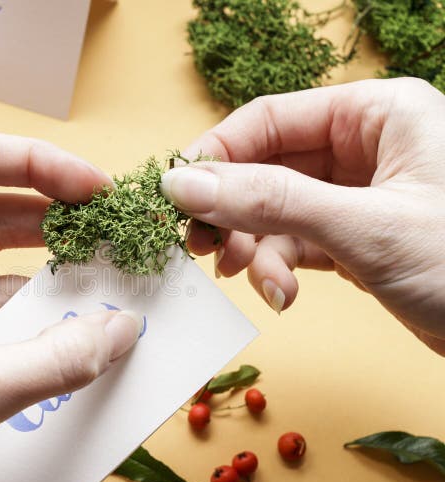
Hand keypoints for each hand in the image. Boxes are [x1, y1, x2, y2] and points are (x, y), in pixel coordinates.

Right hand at [160, 78, 444, 354]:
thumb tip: (184, 183)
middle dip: (232, 211)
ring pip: (275, 209)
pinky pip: (296, 241)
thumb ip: (269, 200)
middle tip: (202, 247)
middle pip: (265, 167)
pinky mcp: (356, 237)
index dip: (216, 156)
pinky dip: (279, 267)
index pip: (269, 118)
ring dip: (254, 247)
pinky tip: (284, 294)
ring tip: (250, 279)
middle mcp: (366, 146)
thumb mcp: (363, 226)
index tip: (176, 195)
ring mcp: (359, 194)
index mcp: (378, 113)